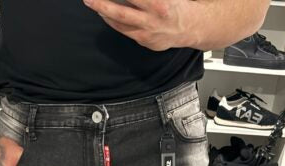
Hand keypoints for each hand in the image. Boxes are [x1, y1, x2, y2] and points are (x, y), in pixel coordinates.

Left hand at [83, 0, 200, 50]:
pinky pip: (125, 31)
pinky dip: (114, 22)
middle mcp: (151, 20)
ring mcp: (147, 33)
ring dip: (104, 13)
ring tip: (94, 3)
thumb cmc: (175, 5)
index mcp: (158, 4)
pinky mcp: (145, 42)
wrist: (190, 27)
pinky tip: (107, 15)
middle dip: (101, 4)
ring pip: (119, 24)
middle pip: (120, 12)